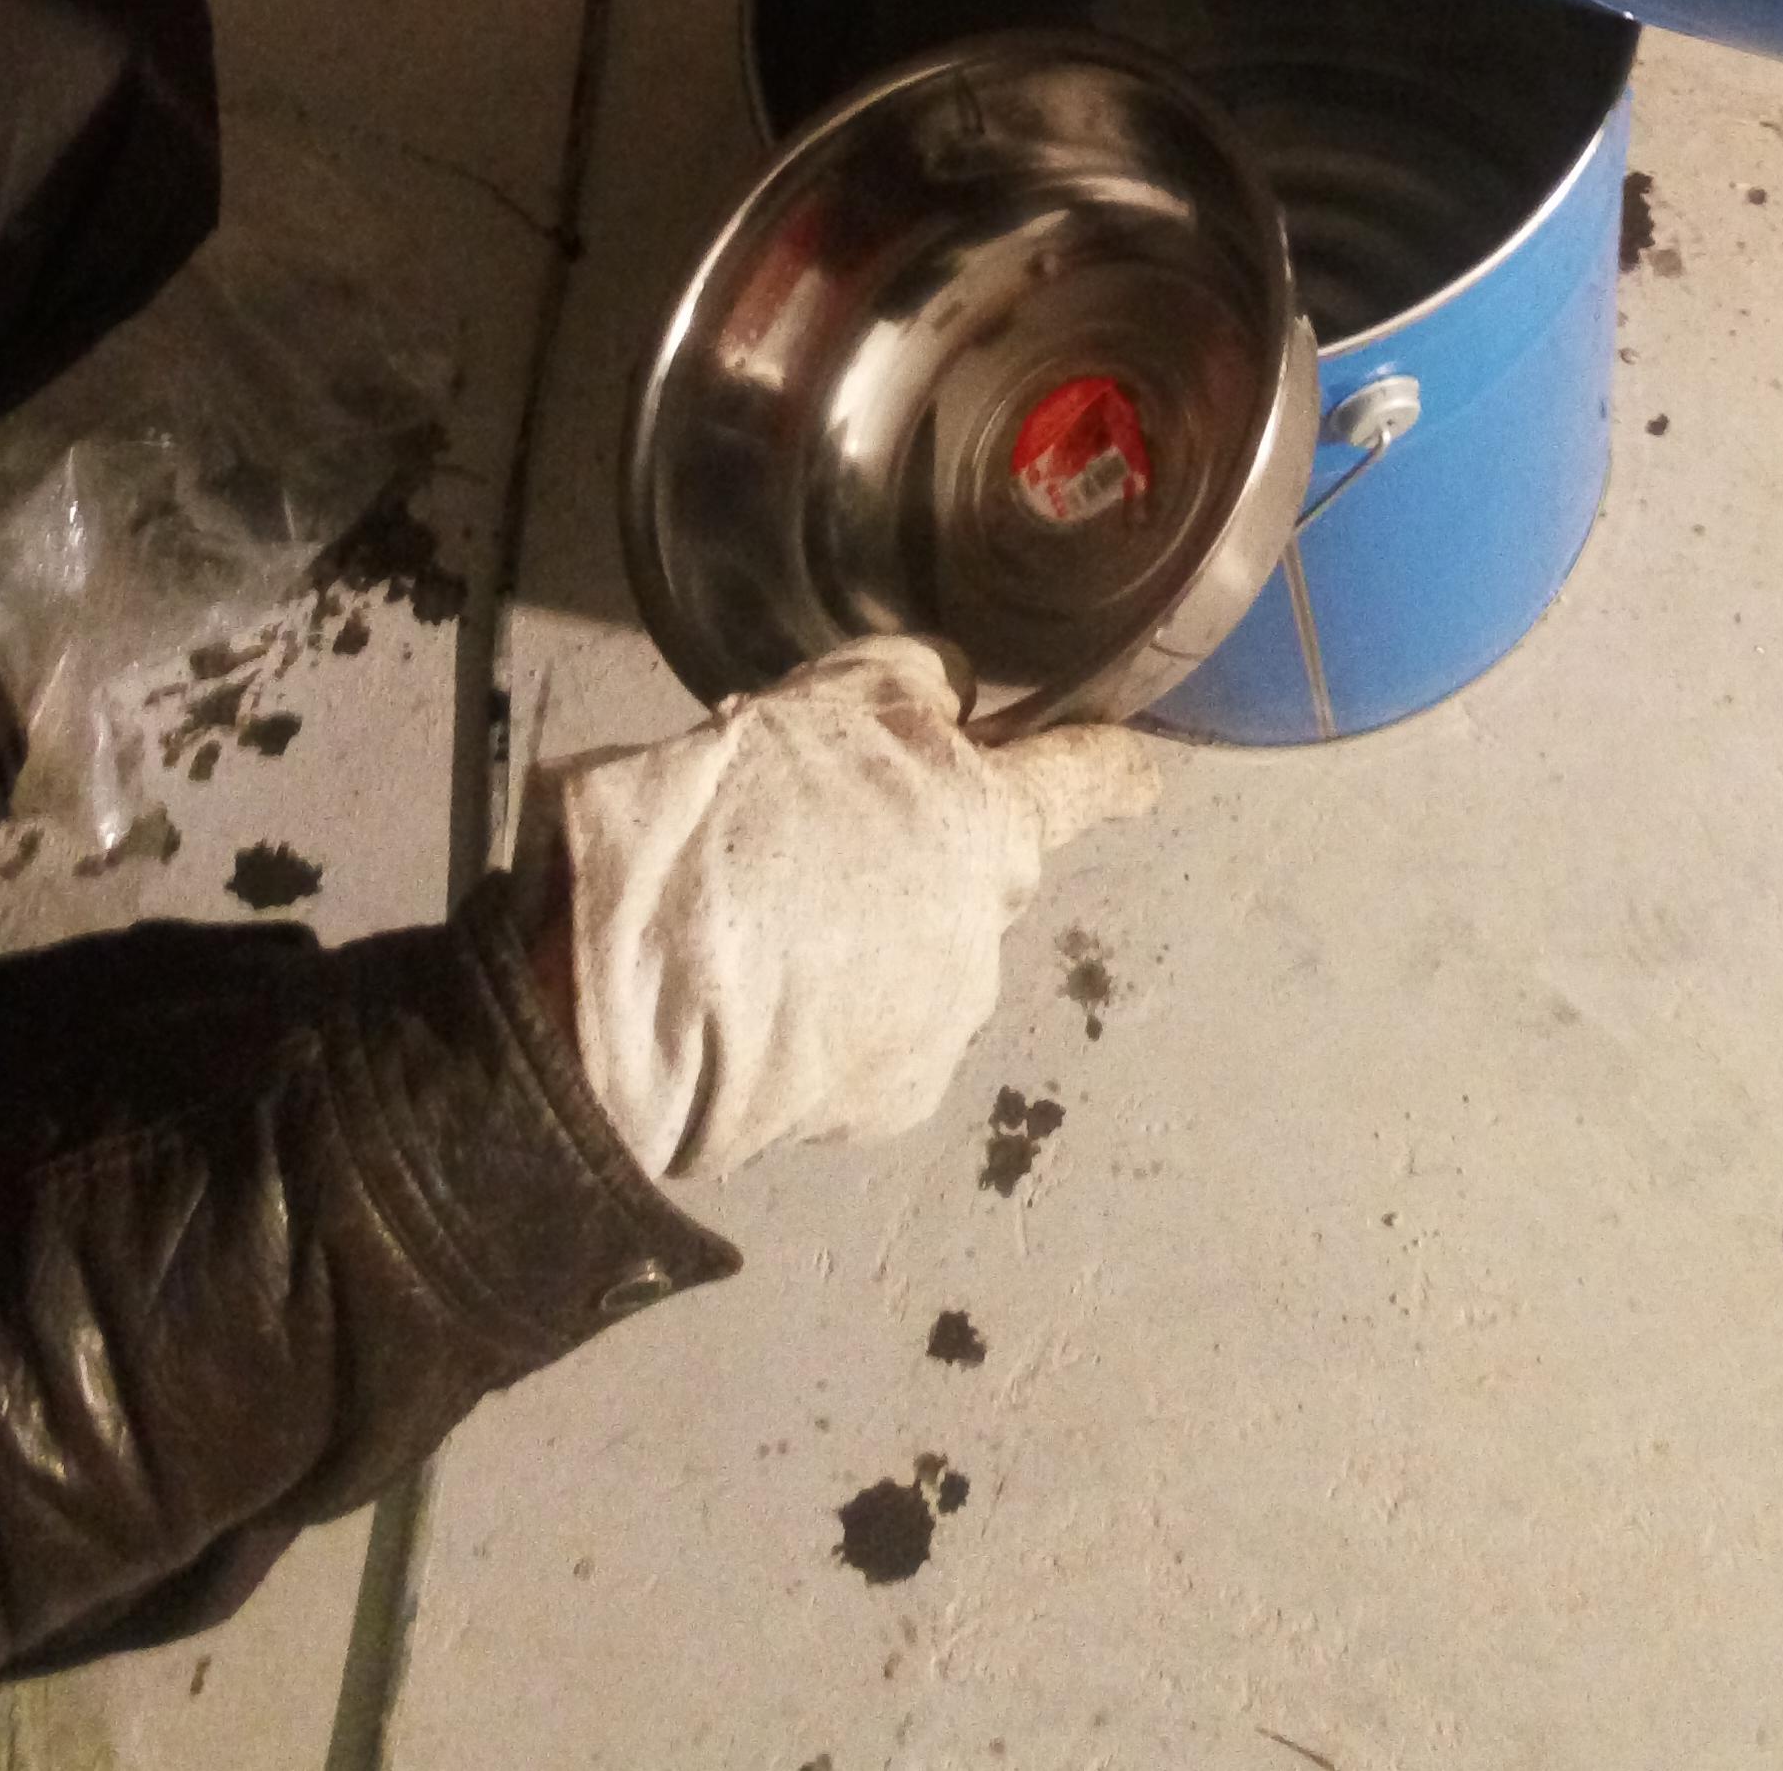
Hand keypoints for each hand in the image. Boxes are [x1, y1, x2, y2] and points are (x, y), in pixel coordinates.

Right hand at [549, 640, 1158, 1182]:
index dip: (1114, 770)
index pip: (1088, 781)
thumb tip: (954, 696)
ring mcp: (948, 1021)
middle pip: (975, 879)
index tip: (1139, 776)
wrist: (643, 985)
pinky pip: (879, 1045)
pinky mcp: (895, 1099)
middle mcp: (992, 927)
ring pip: (922, 964)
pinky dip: (838, 1027)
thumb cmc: (734, 817)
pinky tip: (767, 1006)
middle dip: (918, 864)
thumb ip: (913, 684)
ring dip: (870, 948)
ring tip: (765, 936)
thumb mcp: (826, 695)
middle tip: (815, 851)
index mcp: (990, 818)